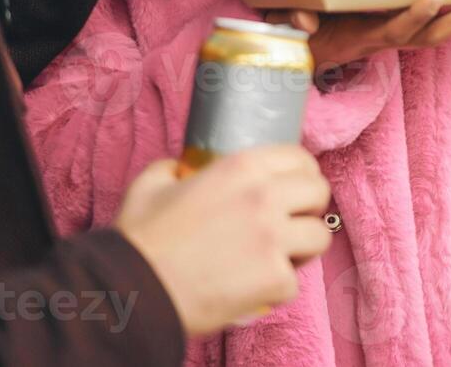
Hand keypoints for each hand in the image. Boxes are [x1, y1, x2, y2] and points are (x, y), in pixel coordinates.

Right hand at [115, 146, 330, 336]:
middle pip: (319, 193)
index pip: (300, 158)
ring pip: (319, 237)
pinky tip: (254, 288)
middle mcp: (264, 196)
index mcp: (241, 167)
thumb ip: (172, 169)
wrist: (131, 291)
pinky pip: (295, 281)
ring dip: (302, 249)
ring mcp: (273, 237)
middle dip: (309, 209)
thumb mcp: (151, 186)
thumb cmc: (138, 242)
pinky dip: (277, 289)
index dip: (301, 175)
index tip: (294, 190)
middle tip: (290, 224)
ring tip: (278, 257)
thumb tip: (180, 169)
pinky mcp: (274, 277)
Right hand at [269, 0, 450, 70]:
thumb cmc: (294, 32)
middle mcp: (383, 39)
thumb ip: (291, 19)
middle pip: (428, 35)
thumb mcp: (285, 24)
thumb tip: (303, 22)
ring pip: (435, 33)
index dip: (413, 16)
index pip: (391, 29)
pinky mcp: (396, 29)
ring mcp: (392, 35)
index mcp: (359, 38)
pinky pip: (432, 26)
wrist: (294, 52)